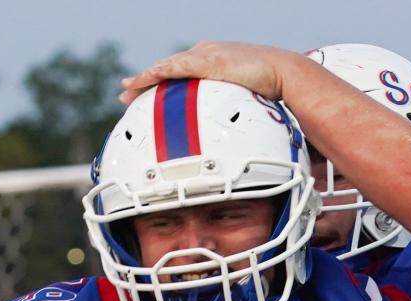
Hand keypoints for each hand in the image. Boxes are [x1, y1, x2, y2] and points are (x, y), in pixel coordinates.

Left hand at [119, 41, 298, 104]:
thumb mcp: (245, 100)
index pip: (179, 72)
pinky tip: (141, 82)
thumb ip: (232, 112)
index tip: (145, 94)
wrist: (284, 74)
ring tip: (127, 90)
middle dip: (145, 81)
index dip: (160, 83)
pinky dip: (155, 75)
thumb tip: (230, 136)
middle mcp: (204, 54)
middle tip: (126, 94)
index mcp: (212, 61)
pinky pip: (174, 69)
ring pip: (166, 67)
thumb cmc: (272, 89)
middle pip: (167, 69)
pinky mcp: (207, 60)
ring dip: (144, 79)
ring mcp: (205, 56)